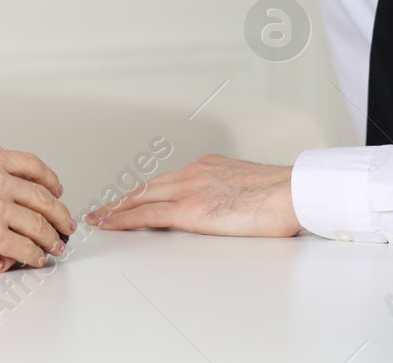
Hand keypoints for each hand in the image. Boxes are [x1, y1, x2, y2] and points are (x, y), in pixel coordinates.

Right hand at [0, 140, 75, 271]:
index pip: (31, 165)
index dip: (49, 179)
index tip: (57, 190)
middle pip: (41, 196)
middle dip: (59, 212)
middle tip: (66, 222)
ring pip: (37, 224)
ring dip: (51, 237)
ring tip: (55, 245)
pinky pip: (25, 247)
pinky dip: (35, 255)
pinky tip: (37, 258)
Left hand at [83, 154, 300, 236]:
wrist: (294, 192)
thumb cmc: (284, 196)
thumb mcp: (251, 190)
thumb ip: (232, 197)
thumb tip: (229, 212)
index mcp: (209, 167)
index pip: (168, 181)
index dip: (145, 192)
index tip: (132, 199)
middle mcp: (195, 173)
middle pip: (147, 186)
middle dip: (122, 199)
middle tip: (103, 208)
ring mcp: (190, 188)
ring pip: (140, 198)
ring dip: (116, 209)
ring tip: (98, 219)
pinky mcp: (190, 208)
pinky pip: (147, 214)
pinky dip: (123, 219)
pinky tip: (109, 225)